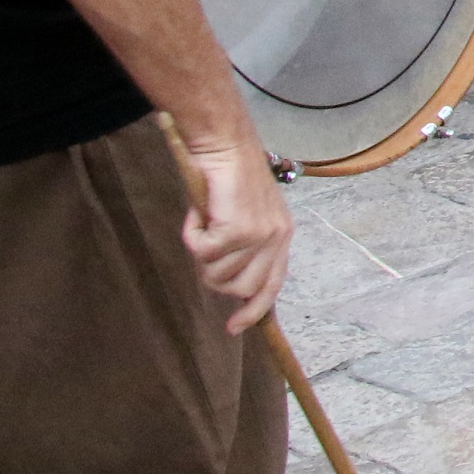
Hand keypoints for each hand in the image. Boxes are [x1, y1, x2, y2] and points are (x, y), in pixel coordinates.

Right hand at [174, 125, 292, 332]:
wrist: (225, 145)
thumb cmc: (228, 177)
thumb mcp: (244, 215)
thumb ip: (243, 246)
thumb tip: (226, 281)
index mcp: (282, 235)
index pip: (272, 285)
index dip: (253, 310)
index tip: (234, 328)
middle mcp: (277, 238)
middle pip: (239, 288)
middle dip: (214, 276)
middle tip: (205, 246)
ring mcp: (259, 236)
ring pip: (216, 275)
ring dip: (201, 254)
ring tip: (205, 222)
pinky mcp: (237, 230)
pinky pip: (201, 253)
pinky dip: (191, 235)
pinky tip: (199, 213)